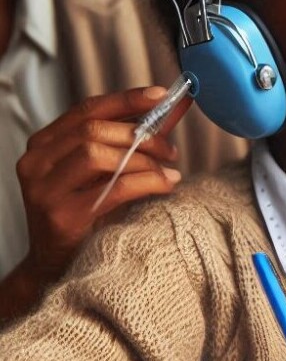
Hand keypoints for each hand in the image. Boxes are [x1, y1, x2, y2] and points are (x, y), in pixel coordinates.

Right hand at [17, 86, 190, 277]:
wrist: (59, 265)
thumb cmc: (88, 213)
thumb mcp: (108, 170)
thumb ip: (137, 137)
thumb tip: (173, 107)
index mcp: (45, 144)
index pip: (87, 109)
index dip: (126, 99)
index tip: (160, 95)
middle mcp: (37, 162)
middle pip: (93, 130)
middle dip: (140, 135)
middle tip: (170, 149)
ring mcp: (44, 189)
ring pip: (97, 154)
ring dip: (142, 159)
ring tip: (167, 170)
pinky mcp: (61, 215)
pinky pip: (112, 187)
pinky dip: (146, 181)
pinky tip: (165, 184)